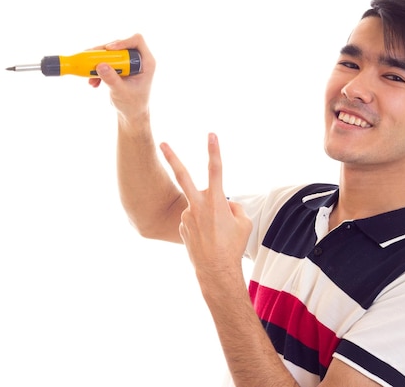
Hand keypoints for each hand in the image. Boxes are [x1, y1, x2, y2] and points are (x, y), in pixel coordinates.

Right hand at [88, 34, 155, 123]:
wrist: (131, 114)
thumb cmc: (133, 105)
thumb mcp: (121, 92)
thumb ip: (112, 79)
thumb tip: (100, 65)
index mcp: (146, 63)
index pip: (136, 41)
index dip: (123, 42)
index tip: (109, 49)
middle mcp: (138, 60)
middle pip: (119, 46)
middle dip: (103, 53)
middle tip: (91, 60)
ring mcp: (127, 63)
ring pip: (110, 53)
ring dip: (97, 62)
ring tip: (90, 77)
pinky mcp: (118, 68)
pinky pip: (105, 62)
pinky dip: (97, 70)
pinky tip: (93, 83)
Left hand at [160, 133, 251, 277]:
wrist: (216, 270)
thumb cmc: (233, 246)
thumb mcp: (243, 223)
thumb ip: (233, 207)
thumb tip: (223, 204)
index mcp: (216, 201)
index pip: (216, 169)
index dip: (214, 150)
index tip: (211, 134)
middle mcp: (198, 205)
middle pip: (182, 176)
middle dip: (171, 158)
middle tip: (161, 143)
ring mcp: (187, 216)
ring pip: (200, 206)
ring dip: (209, 215)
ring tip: (216, 235)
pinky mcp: (182, 226)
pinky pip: (195, 219)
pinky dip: (203, 226)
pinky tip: (208, 239)